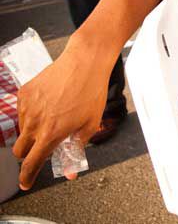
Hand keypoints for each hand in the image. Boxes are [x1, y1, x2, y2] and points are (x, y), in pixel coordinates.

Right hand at [12, 34, 110, 188]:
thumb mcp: (90, 124)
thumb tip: (70, 172)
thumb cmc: (92, 92)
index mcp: (52, 133)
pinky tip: (50, 102)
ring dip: (33, 130)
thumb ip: (76, 149)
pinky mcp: (24, 93)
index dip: (27, 176)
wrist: (85, 62)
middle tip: (44, 145)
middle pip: (20, 151)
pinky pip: (22, 111)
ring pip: (22, 130)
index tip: (26, 183)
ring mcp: (27, 107)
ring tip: (56, 114)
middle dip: (29, 153)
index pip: (32, 163)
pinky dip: (32, 113)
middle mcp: (35, 122)